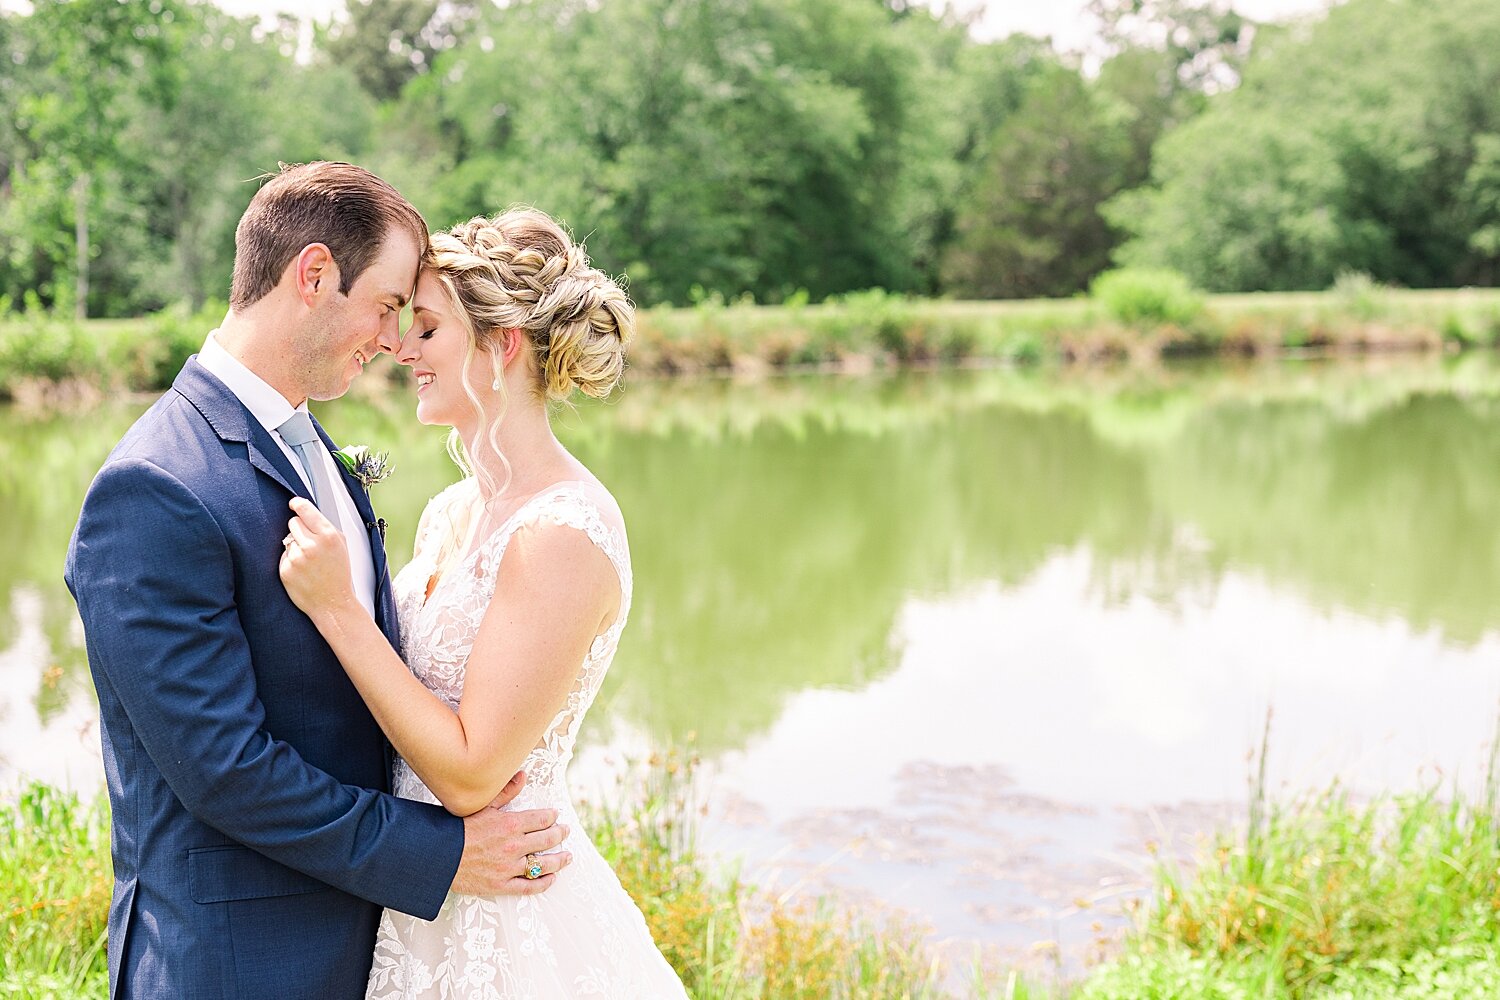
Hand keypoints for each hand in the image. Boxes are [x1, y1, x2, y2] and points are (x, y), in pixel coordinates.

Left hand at [279, 497, 355, 618]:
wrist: (333, 603)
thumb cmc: (338, 575)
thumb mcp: (342, 546)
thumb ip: (326, 528)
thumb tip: (309, 513)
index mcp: (328, 536)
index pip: (305, 510)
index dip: (298, 504)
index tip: (294, 503)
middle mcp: (311, 545)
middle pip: (293, 522)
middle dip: (300, 529)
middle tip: (310, 543)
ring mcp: (297, 558)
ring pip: (287, 538)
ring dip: (295, 546)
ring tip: (308, 561)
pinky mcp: (285, 569)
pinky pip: (283, 555)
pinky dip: (290, 560)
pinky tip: (302, 570)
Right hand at [452, 772, 572, 895]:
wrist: (437, 857)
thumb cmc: (456, 829)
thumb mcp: (482, 806)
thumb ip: (505, 791)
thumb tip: (522, 775)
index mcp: (510, 824)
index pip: (542, 819)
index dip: (552, 817)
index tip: (555, 816)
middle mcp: (514, 846)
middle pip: (547, 839)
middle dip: (559, 834)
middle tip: (565, 831)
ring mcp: (509, 867)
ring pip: (543, 864)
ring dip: (559, 860)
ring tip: (567, 856)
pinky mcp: (501, 885)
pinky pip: (528, 887)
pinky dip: (543, 883)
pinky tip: (551, 879)